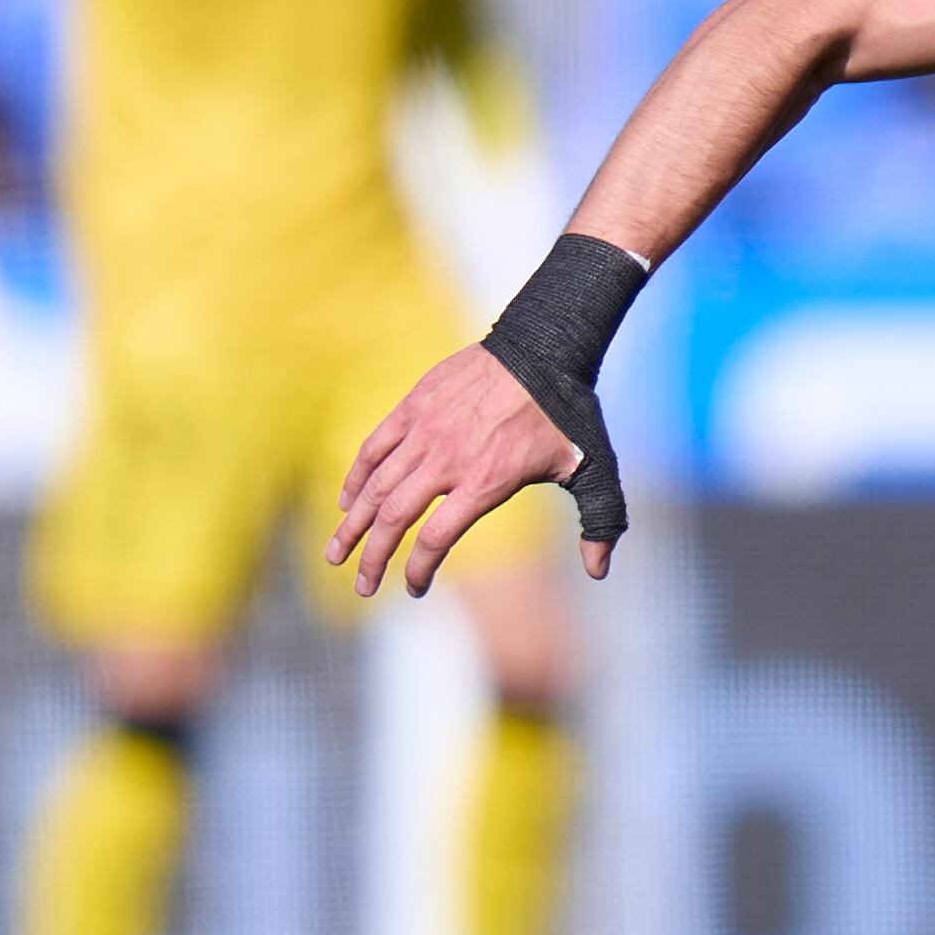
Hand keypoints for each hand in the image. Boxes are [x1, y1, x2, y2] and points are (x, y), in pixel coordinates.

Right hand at [325, 346, 604, 597]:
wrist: (544, 346)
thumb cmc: (569, 412)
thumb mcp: (594, 469)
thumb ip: (599, 522)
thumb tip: (599, 571)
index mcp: (486, 481)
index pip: (437, 538)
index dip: (419, 569)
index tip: (413, 588)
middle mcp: (448, 460)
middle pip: (394, 518)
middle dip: (373, 557)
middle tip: (360, 585)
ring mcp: (425, 431)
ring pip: (376, 486)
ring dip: (352, 524)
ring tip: (335, 554)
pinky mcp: (413, 405)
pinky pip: (374, 447)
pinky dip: (357, 476)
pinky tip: (348, 502)